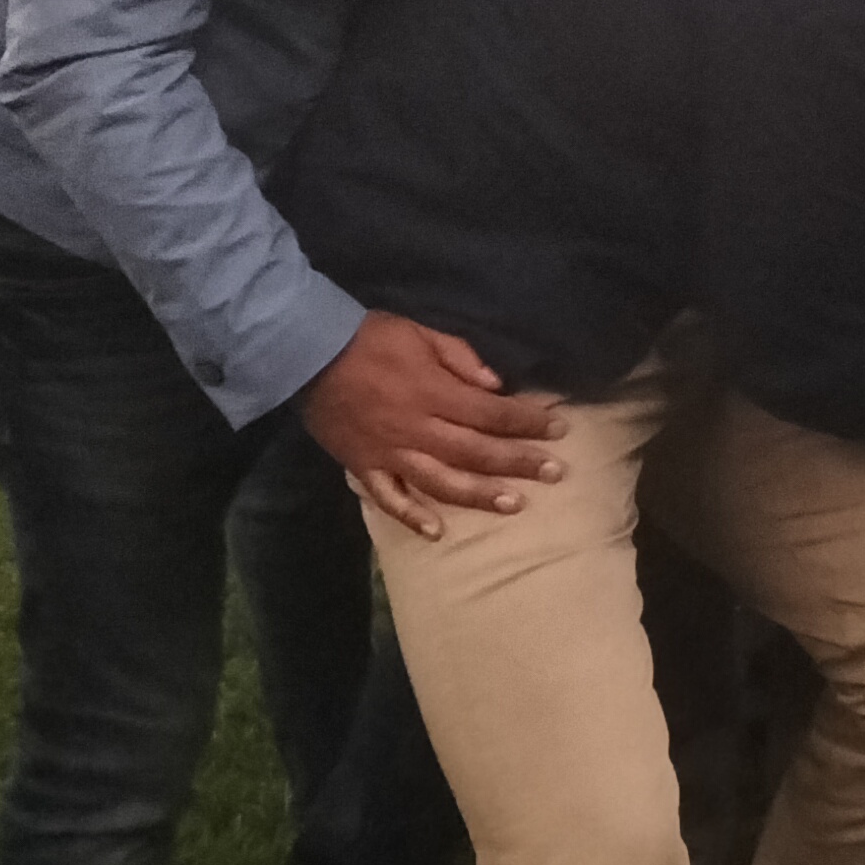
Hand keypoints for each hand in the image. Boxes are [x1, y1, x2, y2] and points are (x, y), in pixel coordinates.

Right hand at [300, 312, 569, 537]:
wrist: (305, 353)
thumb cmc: (369, 338)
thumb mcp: (420, 332)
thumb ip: (460, 357)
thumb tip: (496, 386)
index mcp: (432, 393)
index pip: (491, 413)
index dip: (527, 422)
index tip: (558, 430)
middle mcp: (416, 429)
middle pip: (476, 452)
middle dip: (519, 462)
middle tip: (556, 472)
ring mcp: (389, 453)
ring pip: (441, 482)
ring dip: (479, 496)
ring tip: (515, 505)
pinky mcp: (364, 467)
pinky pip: (389, 499)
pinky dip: (412, 518)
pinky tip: (437, 532)